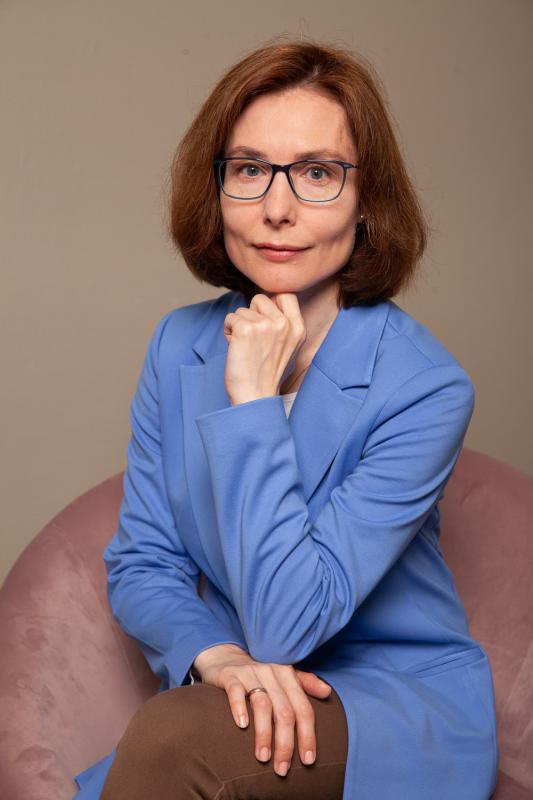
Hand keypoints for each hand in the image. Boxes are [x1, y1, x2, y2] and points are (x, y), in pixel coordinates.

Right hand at [192, 643, 331, 775]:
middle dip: (285, 743)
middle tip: (282, 769)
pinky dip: (240, 708)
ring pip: (262, 704)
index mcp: (288, 675)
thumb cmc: (260, 674)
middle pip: (284, 711)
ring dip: (264, 734)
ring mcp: (250, 673)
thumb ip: (306, 683)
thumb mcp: (284, 677)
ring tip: (263, 757)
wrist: (226, 657)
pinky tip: (242, 726)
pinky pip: (236, 691)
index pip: (303, 708)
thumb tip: (328, 691)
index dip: (307, 735)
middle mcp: (271, 673)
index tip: (307, 761)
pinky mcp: (230, 676)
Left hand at [222, 293, 306, 404]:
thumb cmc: (268, 375)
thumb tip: (269, 302)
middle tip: (252, 339)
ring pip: (242, 310)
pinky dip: (228, 331)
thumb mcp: (289, 347)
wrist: (255, 397)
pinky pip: (230, 318)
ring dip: (238, 326)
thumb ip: (284, 324)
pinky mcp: (246, 330)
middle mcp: (284, 324)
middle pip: (260, 298)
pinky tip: (236, 349)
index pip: (285, 294)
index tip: (264, 320)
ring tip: (245, 349)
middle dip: (251, 314)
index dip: (270, 304)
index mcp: (298, 328)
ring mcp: (265, 326)